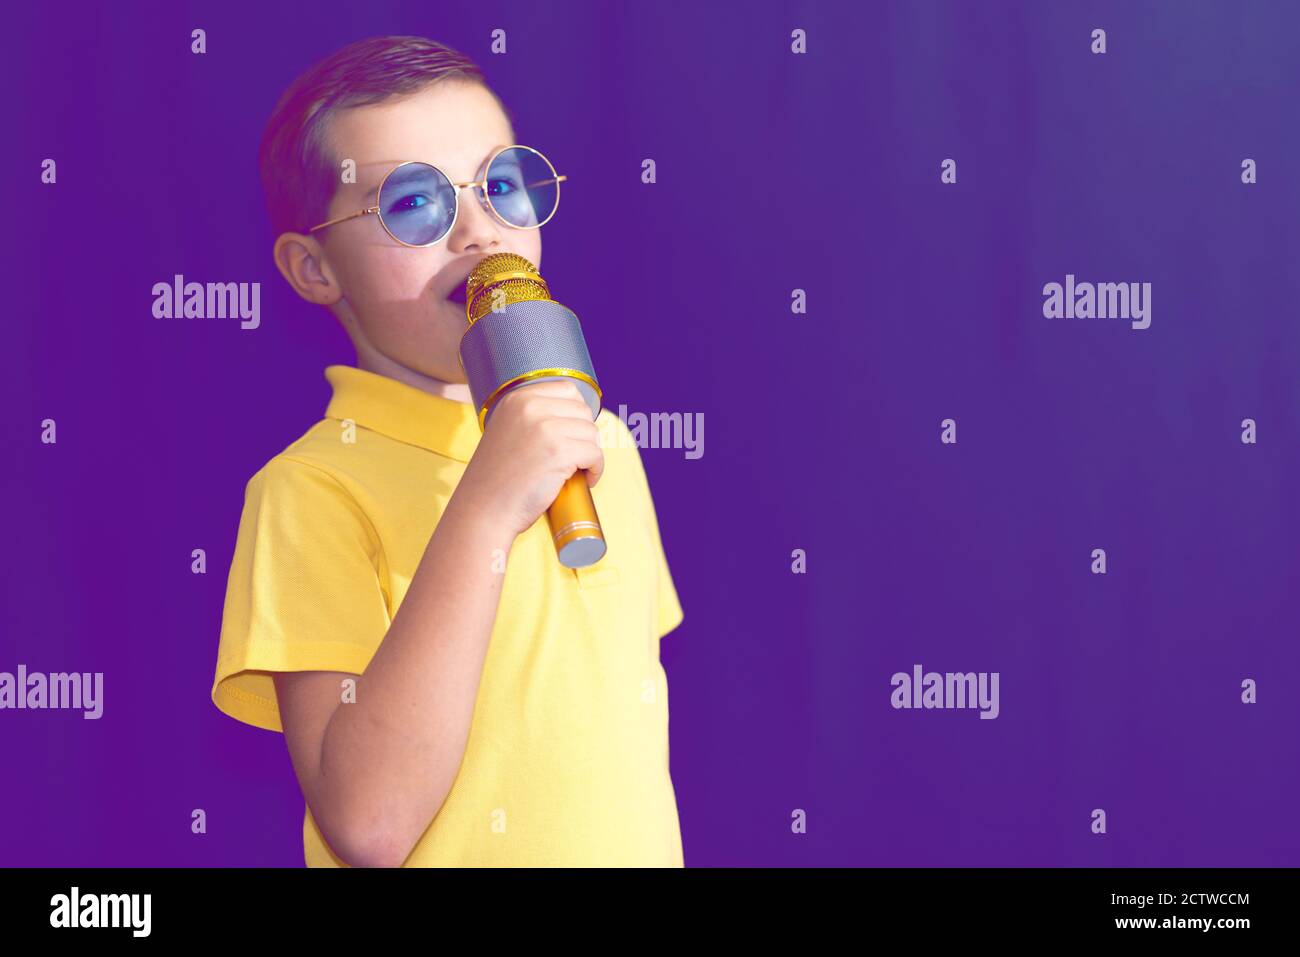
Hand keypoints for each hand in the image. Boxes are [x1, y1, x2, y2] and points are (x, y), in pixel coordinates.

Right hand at [453, 379, 603, 540]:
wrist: (483, 510)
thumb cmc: (497, 479)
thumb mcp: (507, 431)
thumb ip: (533, 418)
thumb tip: (577, 417)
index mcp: (517, 398)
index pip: (568, 390)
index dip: (576, 415)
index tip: (572, 435)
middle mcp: (530, 407)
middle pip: (583, 411)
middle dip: (584, 436)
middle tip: (575, 458)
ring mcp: (546, 428)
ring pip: (591, 433)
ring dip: (590, 454)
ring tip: (576, 471)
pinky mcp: (559, 452)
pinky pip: (595, 454)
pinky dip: (595, 469)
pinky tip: (583, 480)